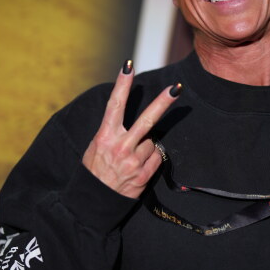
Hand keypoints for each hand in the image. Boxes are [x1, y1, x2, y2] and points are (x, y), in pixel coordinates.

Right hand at [82, 64, 181, 198]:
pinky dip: (151, 160)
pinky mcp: (143, 176)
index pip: (115, 105)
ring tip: (131, 159)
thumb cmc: (94, 171)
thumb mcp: (95, 147)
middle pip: (147, 120)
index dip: (122, 84)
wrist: (92, 203)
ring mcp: (133, 162)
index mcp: (105, 136)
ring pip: (152, 143)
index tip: (128, 66)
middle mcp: (120, 147)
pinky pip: (156, 158)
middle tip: (176, 88)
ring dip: (146, 147)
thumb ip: (112, 133)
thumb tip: (132, 121)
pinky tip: (138, 168)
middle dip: (163, 102)